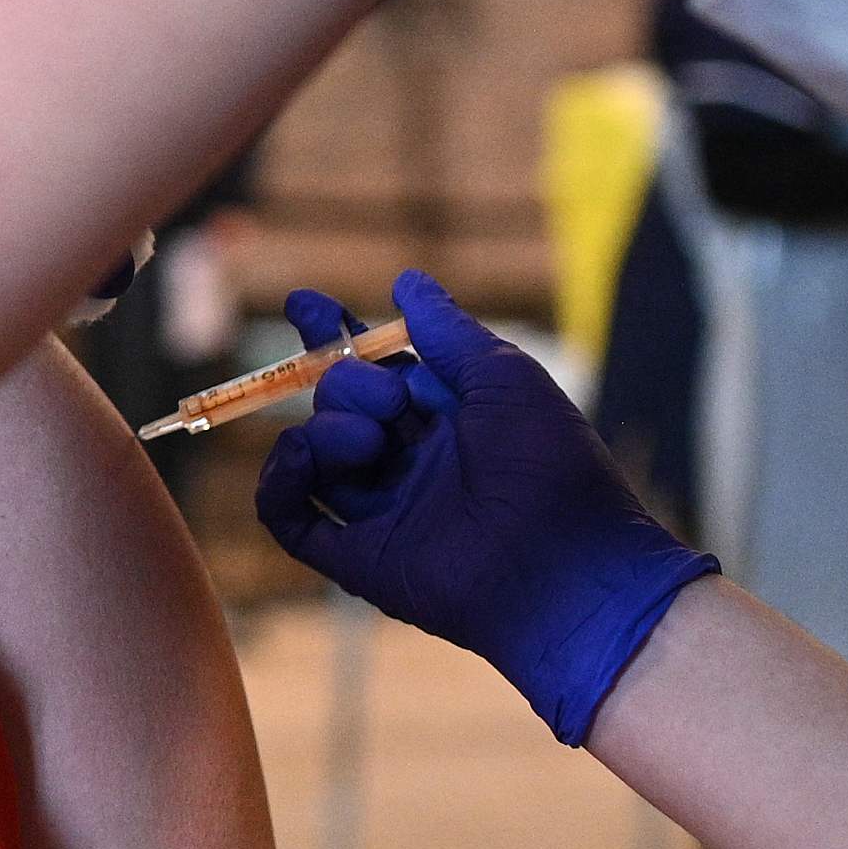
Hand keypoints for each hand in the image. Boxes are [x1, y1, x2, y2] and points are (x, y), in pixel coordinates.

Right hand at [254, 271, 715, 746]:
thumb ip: (448, 330)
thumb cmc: (549, 464)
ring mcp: (383, 512)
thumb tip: (406, 280)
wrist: (567, 568)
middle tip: (392, 404)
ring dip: (325, 430)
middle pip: (340, 403)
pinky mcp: (360, 559)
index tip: (303, 306)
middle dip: (348, 385)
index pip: (376, 369)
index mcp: (447, 420)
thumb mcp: (503, 376)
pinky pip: (290, 517)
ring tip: (369, 441)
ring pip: (314, 453)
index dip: (337, 336)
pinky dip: (280, 481)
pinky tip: (299, 457)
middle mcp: (410, 463)